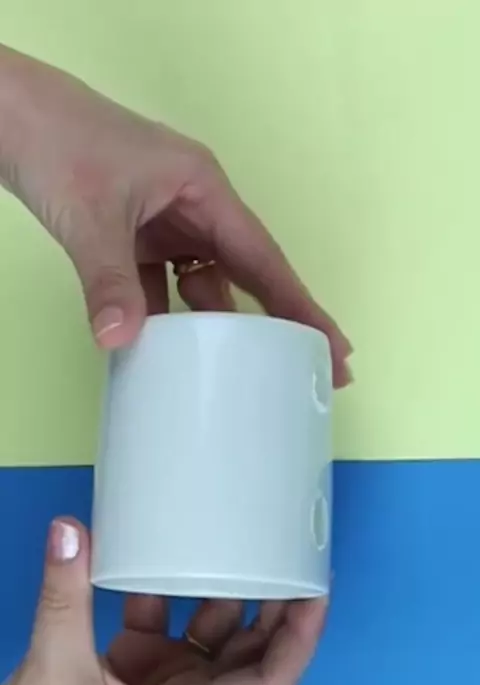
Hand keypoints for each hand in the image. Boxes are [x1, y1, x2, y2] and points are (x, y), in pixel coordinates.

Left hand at [0, 47, 351, 385]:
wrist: (12, 116)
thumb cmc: (61, 141)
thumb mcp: (91, 215)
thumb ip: (109, 280)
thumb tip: (120, 341)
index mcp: (204, 189)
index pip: (264, 258)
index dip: (300, 305)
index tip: (333, 344)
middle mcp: (194, 207)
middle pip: (247, 273)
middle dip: (276, 320)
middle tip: (311, 369)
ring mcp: (165, 222)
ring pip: (204, 283)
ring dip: (216, 325)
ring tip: (242, 372)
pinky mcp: (137, 237)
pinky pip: (163, 286)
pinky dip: (166, 316)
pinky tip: (171, 350)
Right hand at [0, 519, 326, 684]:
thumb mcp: (56, 669)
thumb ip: (65, 595)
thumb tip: (70, 532)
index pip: (267, 683)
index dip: (298, 641)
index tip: (315, 596)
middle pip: (248, 655)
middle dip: (273, 612)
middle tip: (289, 561)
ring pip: (209, 638)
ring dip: (225, 599)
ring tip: (241, 551)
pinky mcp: (132, 670)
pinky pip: (163, 626)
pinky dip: (165, 596)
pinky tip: (165, 561)